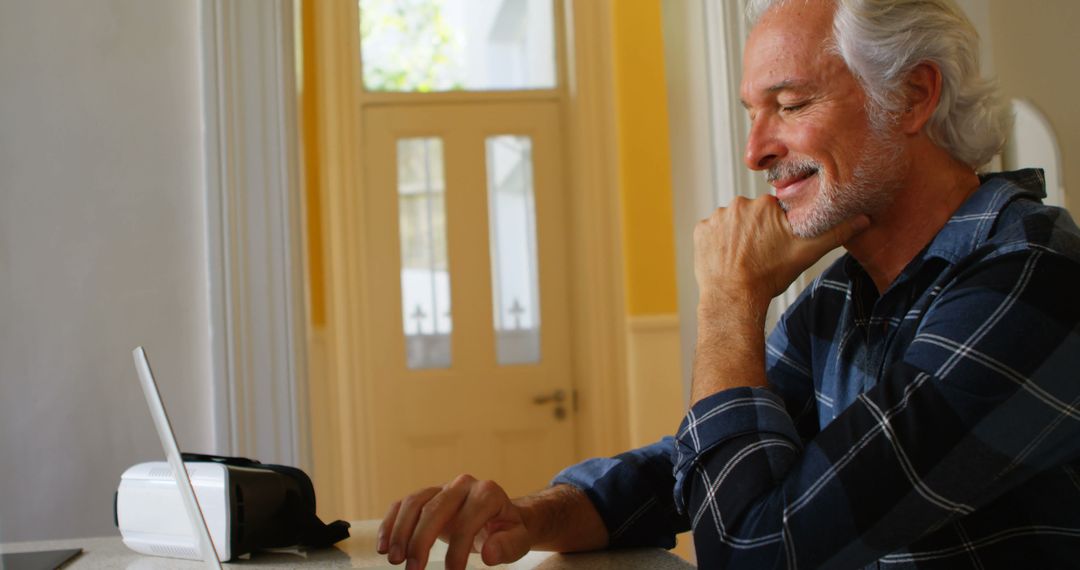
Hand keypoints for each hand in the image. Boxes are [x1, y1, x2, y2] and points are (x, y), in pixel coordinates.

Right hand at [377, 474, 530, 569]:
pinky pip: (402, 504)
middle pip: (435, 508)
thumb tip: (488, 554)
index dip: (458, 549)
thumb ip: (507, 546)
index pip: (468, 520)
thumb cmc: (507, 530)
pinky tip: (382, 546)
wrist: (500, 515)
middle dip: (421, 541)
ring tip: (394, 560)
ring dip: (400, 532)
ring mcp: (442, 487)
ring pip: (414, 502)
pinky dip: (390, 523)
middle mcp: (462, 484)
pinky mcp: (426, 495)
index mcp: (488, 493)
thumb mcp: (518, 539)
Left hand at [693, 195, 868, 308]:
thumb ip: (835, 233)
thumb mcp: (807, 253)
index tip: (778, 244)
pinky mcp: (701, 230)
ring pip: (732, 222)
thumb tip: (864, 218)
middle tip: (761, 254)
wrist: (734, 297)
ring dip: (737, 235)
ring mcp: (717, 217)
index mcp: (766, 204)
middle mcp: (739, 204)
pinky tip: (727, 258)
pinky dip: (718, 242)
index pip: (776, 210)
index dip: (779, 228)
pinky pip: (712, 231)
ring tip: (744, 258)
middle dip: (757, 230)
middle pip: (753, 214)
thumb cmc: (770, 275)